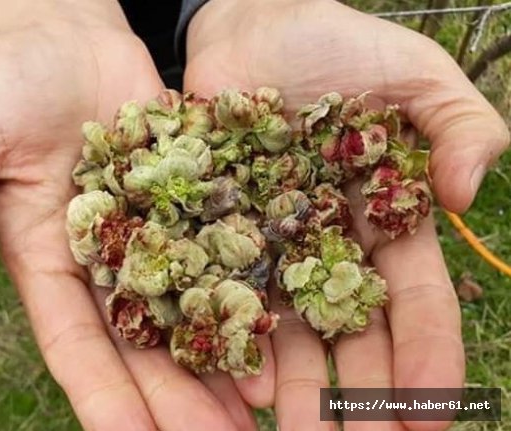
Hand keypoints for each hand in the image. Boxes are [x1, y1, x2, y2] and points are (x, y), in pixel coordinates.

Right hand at [0, 1, 262, 428]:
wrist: (68, 33)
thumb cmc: (6, 86)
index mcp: (48, 263)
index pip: (76, 347)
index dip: (104, 398)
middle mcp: (105, 263)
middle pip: (143, 345)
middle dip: (176, 401)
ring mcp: (154, 235)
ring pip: (190, 312)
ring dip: (220, 365)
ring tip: (257, 416)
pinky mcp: (192, 200)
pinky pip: (223, 251)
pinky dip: (247, 292)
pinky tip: (278, 330)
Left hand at [185, 0, 508, 428]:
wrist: (248, 22)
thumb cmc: (336, 43)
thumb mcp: (417, 76)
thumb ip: (461, 128)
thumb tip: (466, 197)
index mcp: (383, 221)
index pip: (414, 304)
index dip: (427, 361)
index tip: (434, 417)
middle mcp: (327, 245)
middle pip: (349, 334)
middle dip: (358, 396)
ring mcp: (271, 242)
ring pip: (288, 328)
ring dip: (298, 387)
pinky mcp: (217, 228)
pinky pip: (226, 293)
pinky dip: (234, 339)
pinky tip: (244, 386)